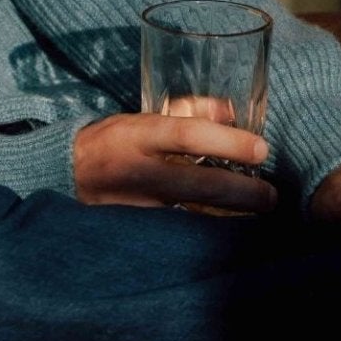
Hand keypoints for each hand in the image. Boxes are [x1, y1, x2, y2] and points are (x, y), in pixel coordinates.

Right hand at [73, 111, 275, 214]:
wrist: (69, 177)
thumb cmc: (113, 141)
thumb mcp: (143, 116)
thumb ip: (189, 109)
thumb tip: (233, 110)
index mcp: (138, 136)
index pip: (186, 136)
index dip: (227, 143)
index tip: (261, 150)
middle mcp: (139, 173)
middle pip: (200, 185)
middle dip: (242, 193)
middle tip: (271, 196)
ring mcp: (139, 207)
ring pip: (195, 216)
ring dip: (232, 216)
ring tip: (259, 212)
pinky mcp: (140, 231)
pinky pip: (183, 232)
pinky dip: (210, 230)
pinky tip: (232, 230)